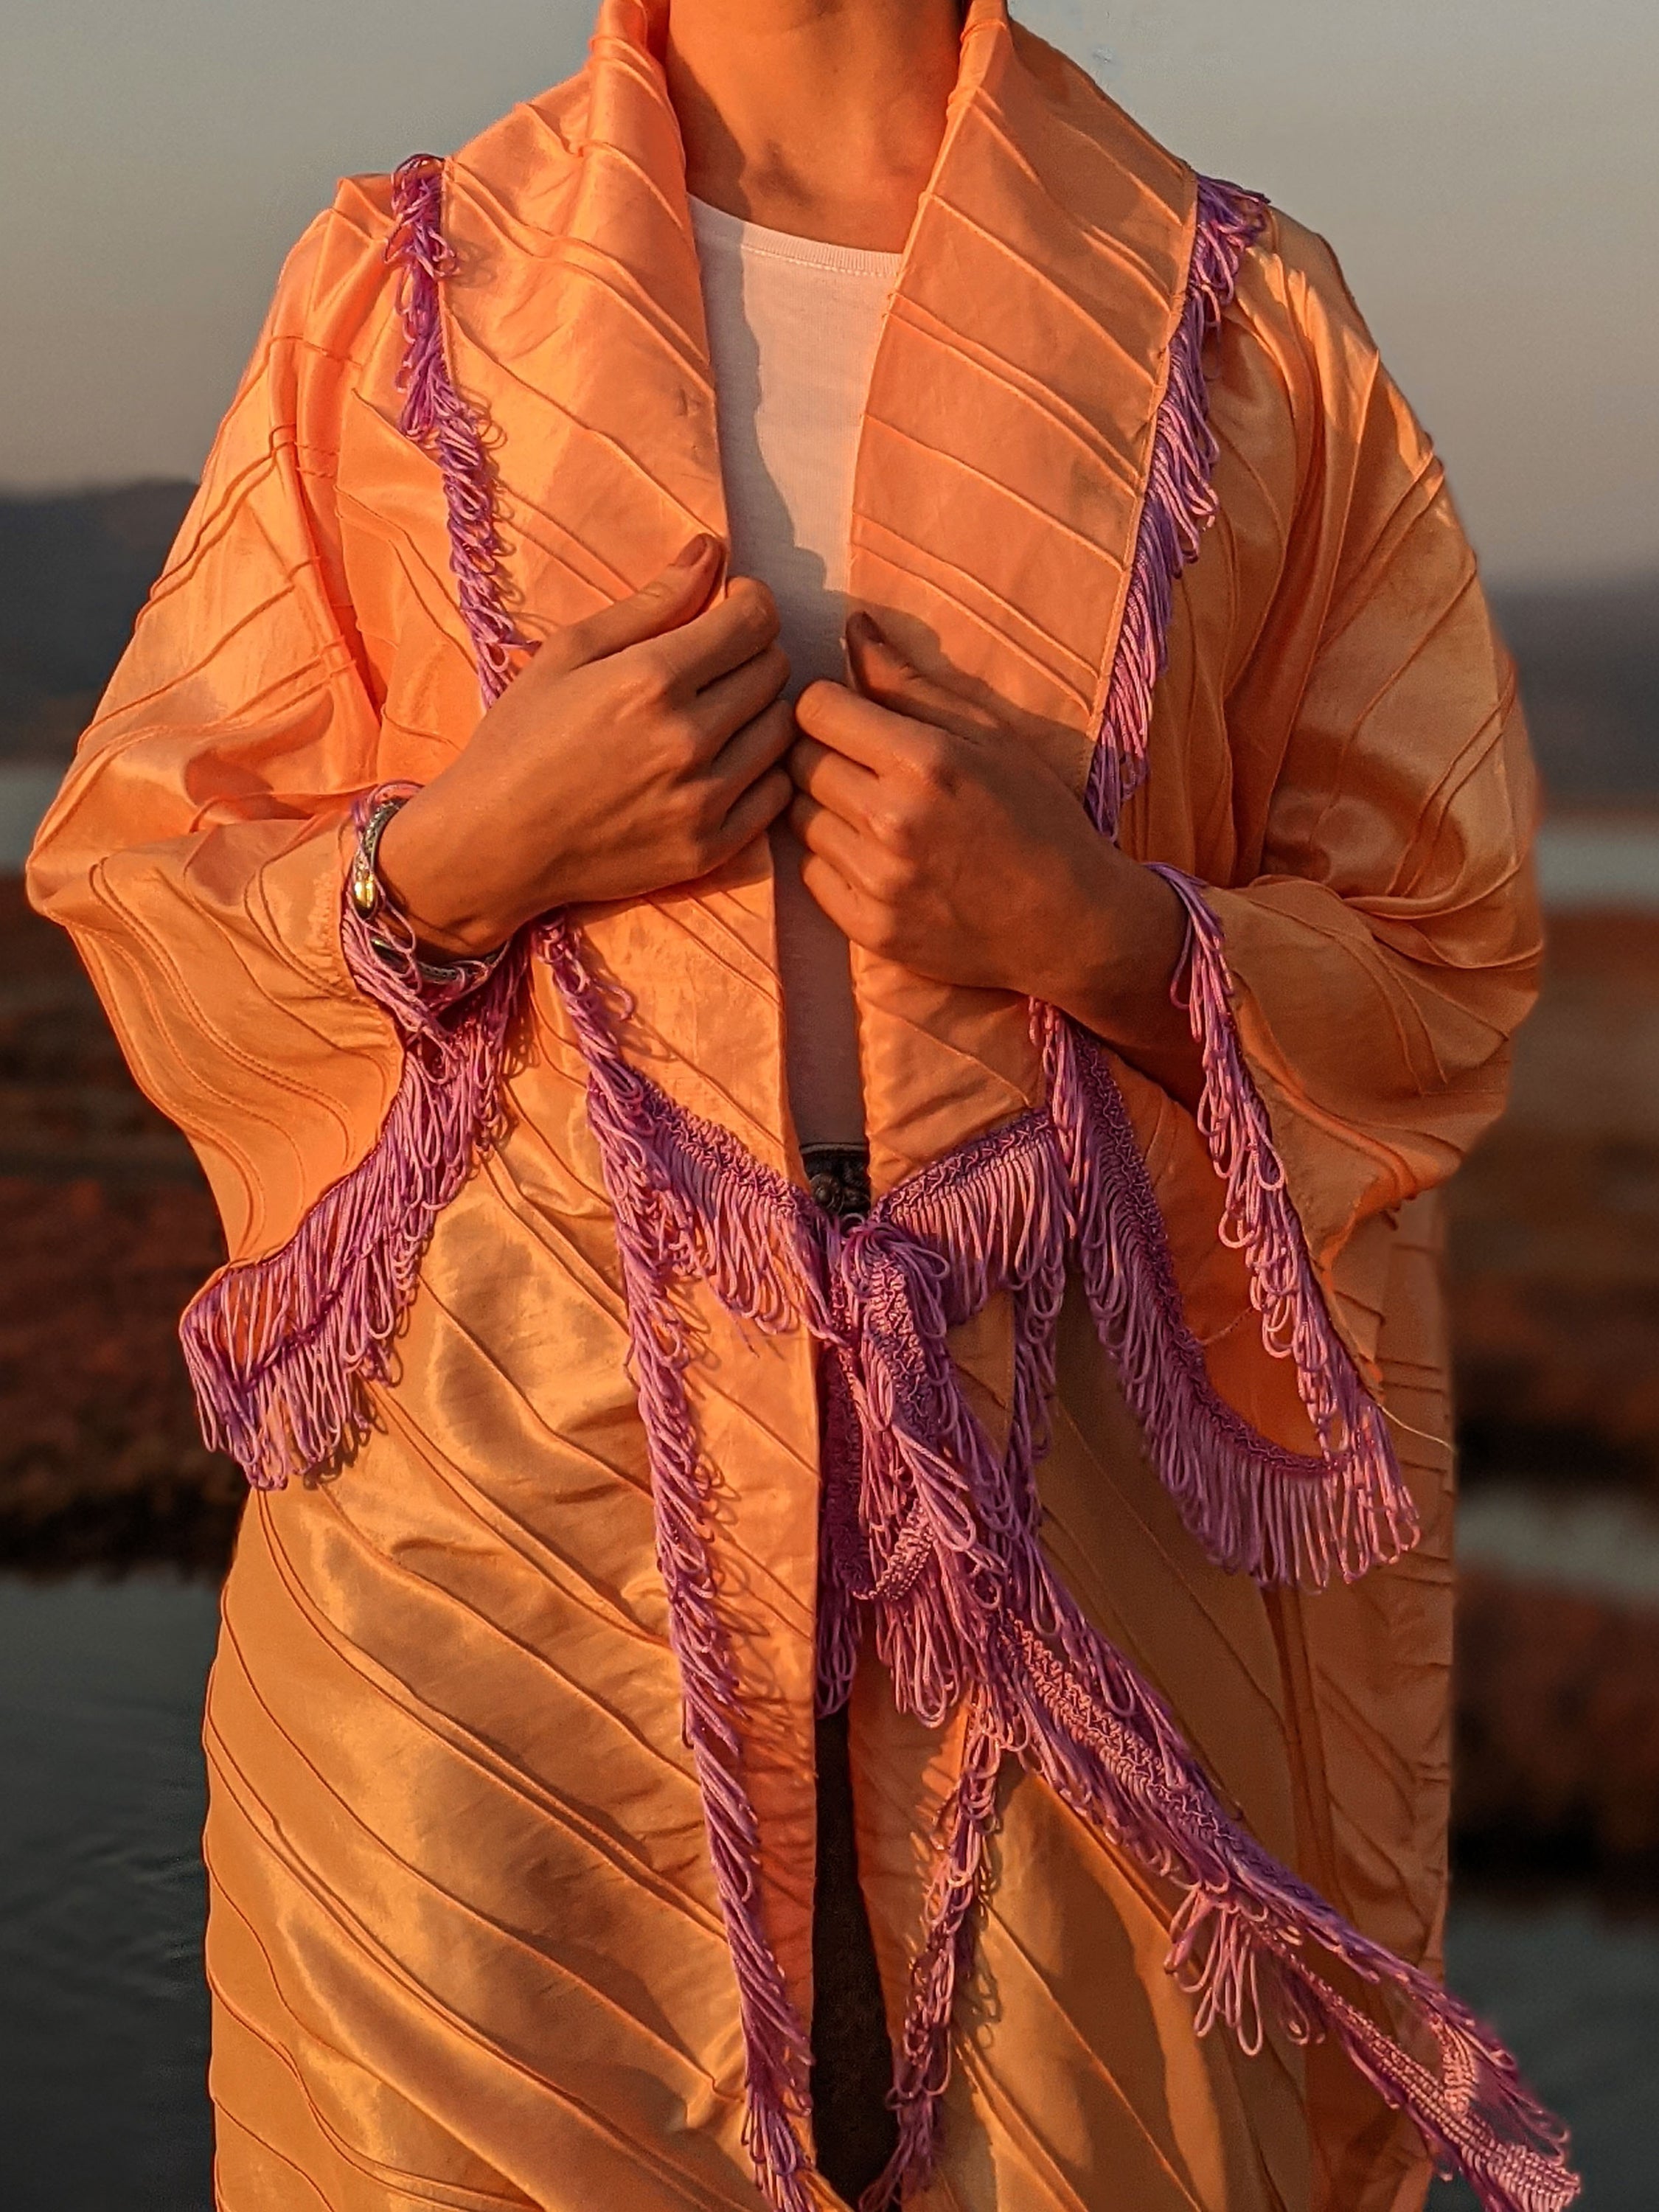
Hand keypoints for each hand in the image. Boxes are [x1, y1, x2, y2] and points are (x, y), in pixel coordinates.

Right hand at [377, 538, 793, 955]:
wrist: (493, 847)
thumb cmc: (519, 741)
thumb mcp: (570, 653)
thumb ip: (651, 601)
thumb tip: (713, 550)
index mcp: (651, 680)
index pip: (755, 620)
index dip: (749, 603)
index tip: (729, 609)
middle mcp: (687, 740)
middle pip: (774, 670)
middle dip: (752, 653)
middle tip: (713, 664)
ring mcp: (703, 801)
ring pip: (782, 731)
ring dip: (759, 712)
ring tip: (715, 714)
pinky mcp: (710, 849)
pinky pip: (776, 794)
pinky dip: (760, 772)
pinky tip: (720, 764)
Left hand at [788, 614, 1201, 1104]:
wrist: (1070, 922)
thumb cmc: (1037, 816)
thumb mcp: (989, 734)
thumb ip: (911, 683)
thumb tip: (853, 628)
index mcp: (926, 760)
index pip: (814, 708)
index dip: (828, 706)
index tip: (851, 717)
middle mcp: (893, 820)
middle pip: (799, 762)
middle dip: (822, 754)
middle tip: (862, 766)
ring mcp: (878, 880)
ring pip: (798, 819)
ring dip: (824, 809)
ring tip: (872, 813)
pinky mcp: (869, 929)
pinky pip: (809, 876)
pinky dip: (831, 863)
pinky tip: (877, 859)